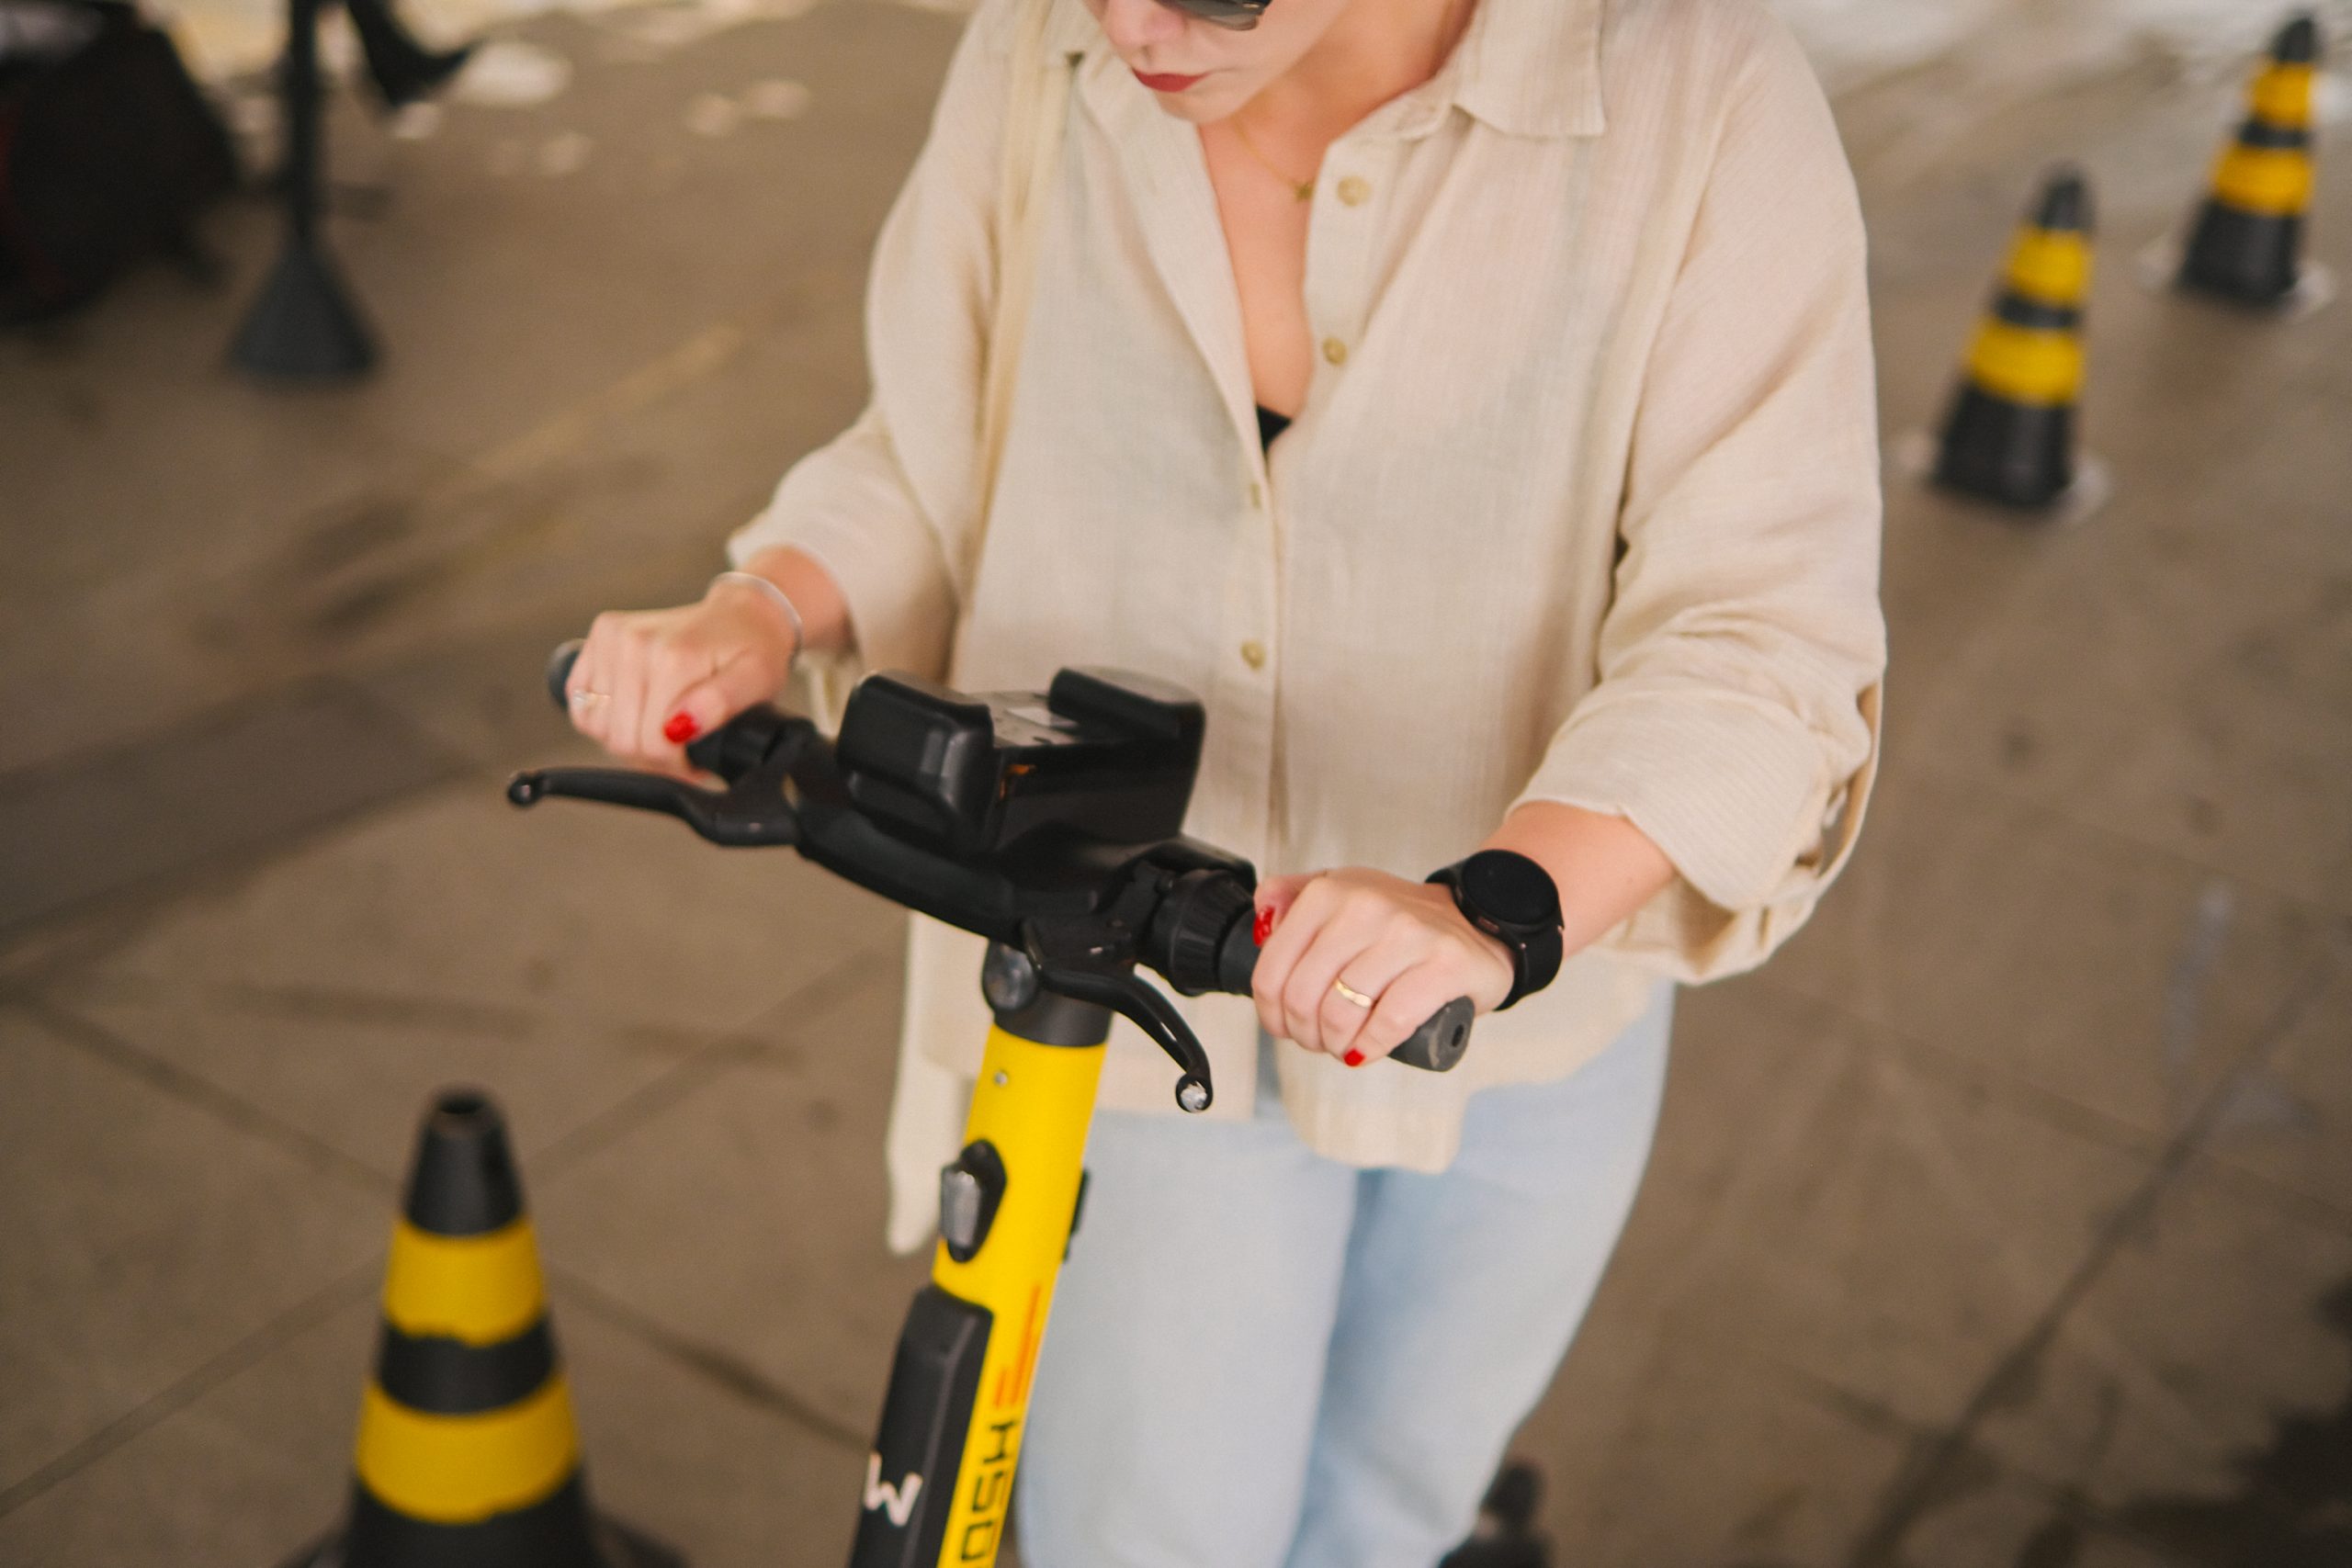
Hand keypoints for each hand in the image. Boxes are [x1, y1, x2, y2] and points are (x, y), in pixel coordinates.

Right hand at [564, 576, 799, 774]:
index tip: (695, 761)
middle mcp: (633, 642)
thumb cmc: (750, 652)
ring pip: (597, 725)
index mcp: (672, 656)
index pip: (652, 742)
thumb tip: (680, 726)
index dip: (675, 764)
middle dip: (652, 756)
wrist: (739, 616)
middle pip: (621, 738)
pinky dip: (604, 717)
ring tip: (660, 728)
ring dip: (628, 738)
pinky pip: (581, 702)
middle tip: (681, 750)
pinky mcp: (598, 637)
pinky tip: (636, 711)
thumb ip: (722, 703)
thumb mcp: (757, 680)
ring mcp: (610, 637)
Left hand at [1250, 867, 1513, 1066]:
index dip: (1271, 1012)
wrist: (1477, 923)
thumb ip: (1291, 897)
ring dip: (1334, 1045)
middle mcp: (1366, 906)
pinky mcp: (1444, 964)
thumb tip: (1260, 924)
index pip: (1272, 969)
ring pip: (1340, 1012)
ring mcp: (1408, 934)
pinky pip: (1388, 1023)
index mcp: (1329, 892)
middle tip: (1318, 1041)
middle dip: (1303, 1034)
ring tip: (1343, 1046)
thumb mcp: (1342, 893)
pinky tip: (1365, 1051)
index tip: (1285, 1026)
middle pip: (1302, 996)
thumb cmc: (1399, 923)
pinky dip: (1368, 1047)